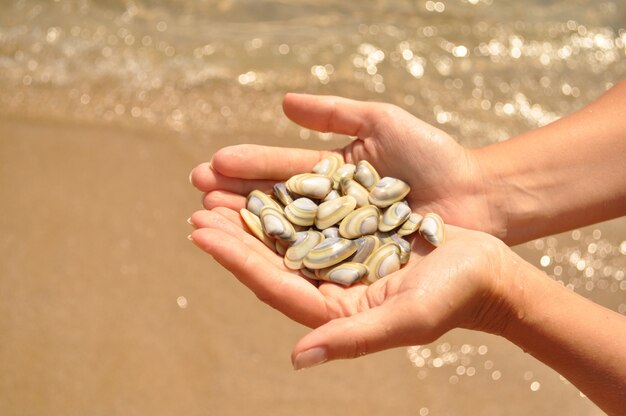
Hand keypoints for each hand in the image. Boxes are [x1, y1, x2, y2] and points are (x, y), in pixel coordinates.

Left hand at [189, 207, 514, 368]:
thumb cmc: (453, 299)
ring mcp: (341, 260)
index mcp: (335, 312)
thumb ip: (353, 339)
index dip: (235, 259)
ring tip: (218, 190)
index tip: (200, 233)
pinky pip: (313, 214)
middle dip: (233, 234)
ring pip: (287, 234)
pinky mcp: (354, 236)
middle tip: (197, 209)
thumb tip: (297, 359)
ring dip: (254, 214)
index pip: (273, 284)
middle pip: (272, 259)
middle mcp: (331, 287)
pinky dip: (288, 198)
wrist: (487, 272)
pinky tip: (267, 180)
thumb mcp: (407, 318)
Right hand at [190, 93, 498, 235]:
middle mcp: (329, 210)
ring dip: (246, 231)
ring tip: (207, 224)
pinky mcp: (354, 266)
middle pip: (274, 206)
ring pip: (285, 235)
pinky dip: (280, 257)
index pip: (279, 171)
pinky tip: (248, 254)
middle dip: (234, 202)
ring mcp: (340, 239)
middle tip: (196, 200)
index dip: (246, 169)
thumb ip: (334, 112)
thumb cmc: (433, 157)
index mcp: (331, 176)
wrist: (477, 195)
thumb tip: (283, 103)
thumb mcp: (382, 121)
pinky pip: (312, 261)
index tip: (209, 167)